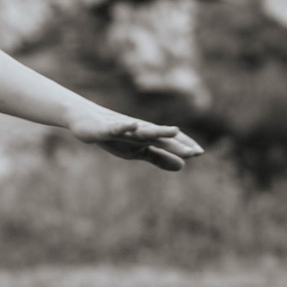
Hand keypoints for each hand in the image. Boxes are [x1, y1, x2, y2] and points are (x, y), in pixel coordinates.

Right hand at [71, 106, 203, 172]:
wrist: (85, 121)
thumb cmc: (114, 136)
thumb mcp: (137, 151)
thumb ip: (159, 157)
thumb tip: (182, 166)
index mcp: (146, 137)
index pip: (168, 142)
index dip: (183, 146)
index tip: (201, 152)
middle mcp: (138, 130)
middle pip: (160, 137)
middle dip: (177, 144)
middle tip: (195, 151)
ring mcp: (123, 129)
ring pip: (143, 130)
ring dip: (158, 131)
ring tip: (174, 130)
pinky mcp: (106, 128)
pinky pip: (116, 128)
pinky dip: (125, 127)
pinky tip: (134, 126)